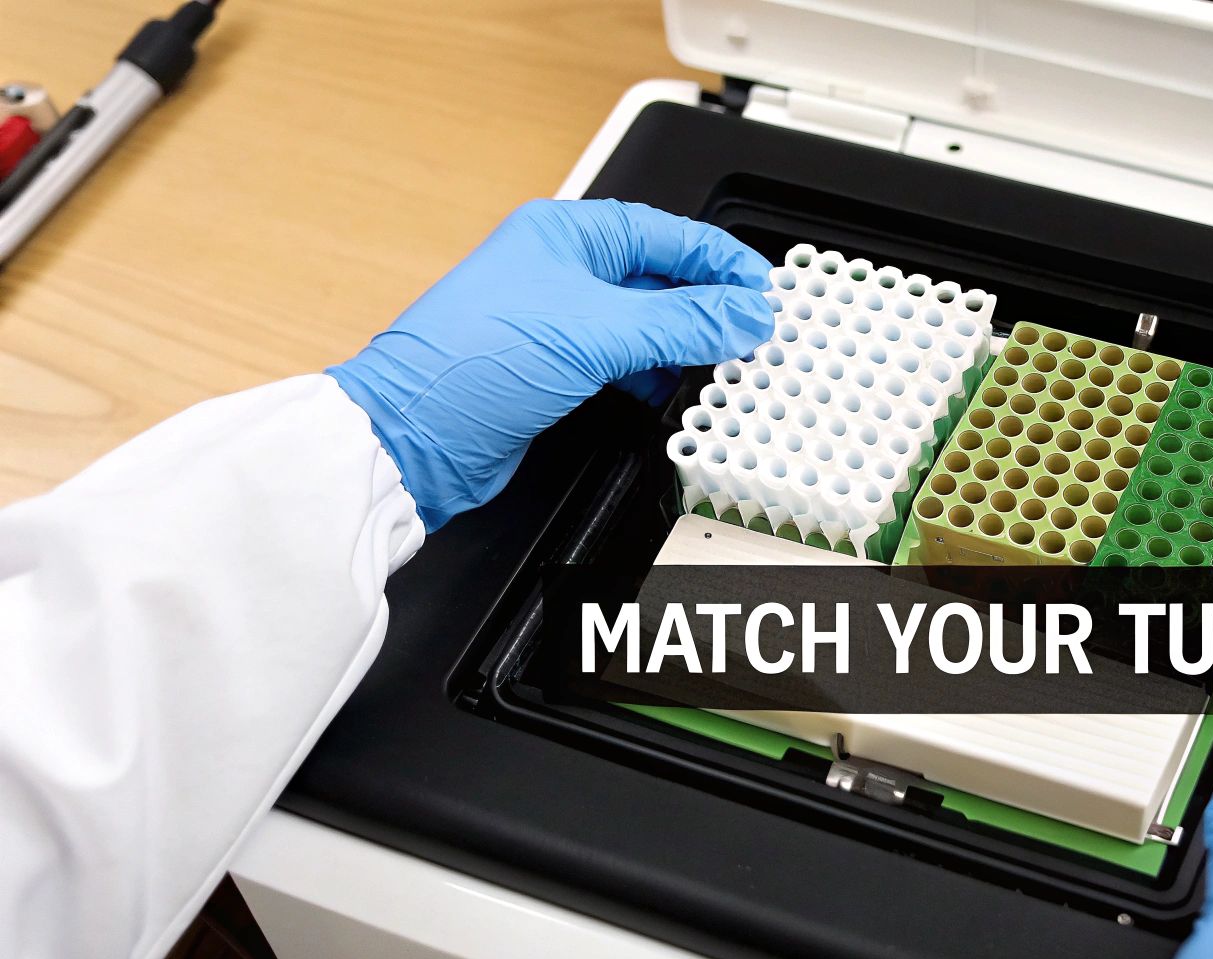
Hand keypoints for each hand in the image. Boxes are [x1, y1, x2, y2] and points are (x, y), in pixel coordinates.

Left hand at [327, 199, 772, 529]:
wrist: (414, 435)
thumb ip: (683, 322)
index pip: (667, 233)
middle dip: (710, 303)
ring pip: (644, 321)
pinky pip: (623, 360)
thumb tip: (743, 315)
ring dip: (685, 341)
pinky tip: (677, 388)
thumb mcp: (598, 331)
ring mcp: (557, 320)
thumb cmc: (473, 361)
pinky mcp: (554, 368)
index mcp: (567, 234)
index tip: (763, 291)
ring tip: (726, 359)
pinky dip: (655, 373)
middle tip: (754, 329)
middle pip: (660, 276)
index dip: (722, 260)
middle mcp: (561, 269)